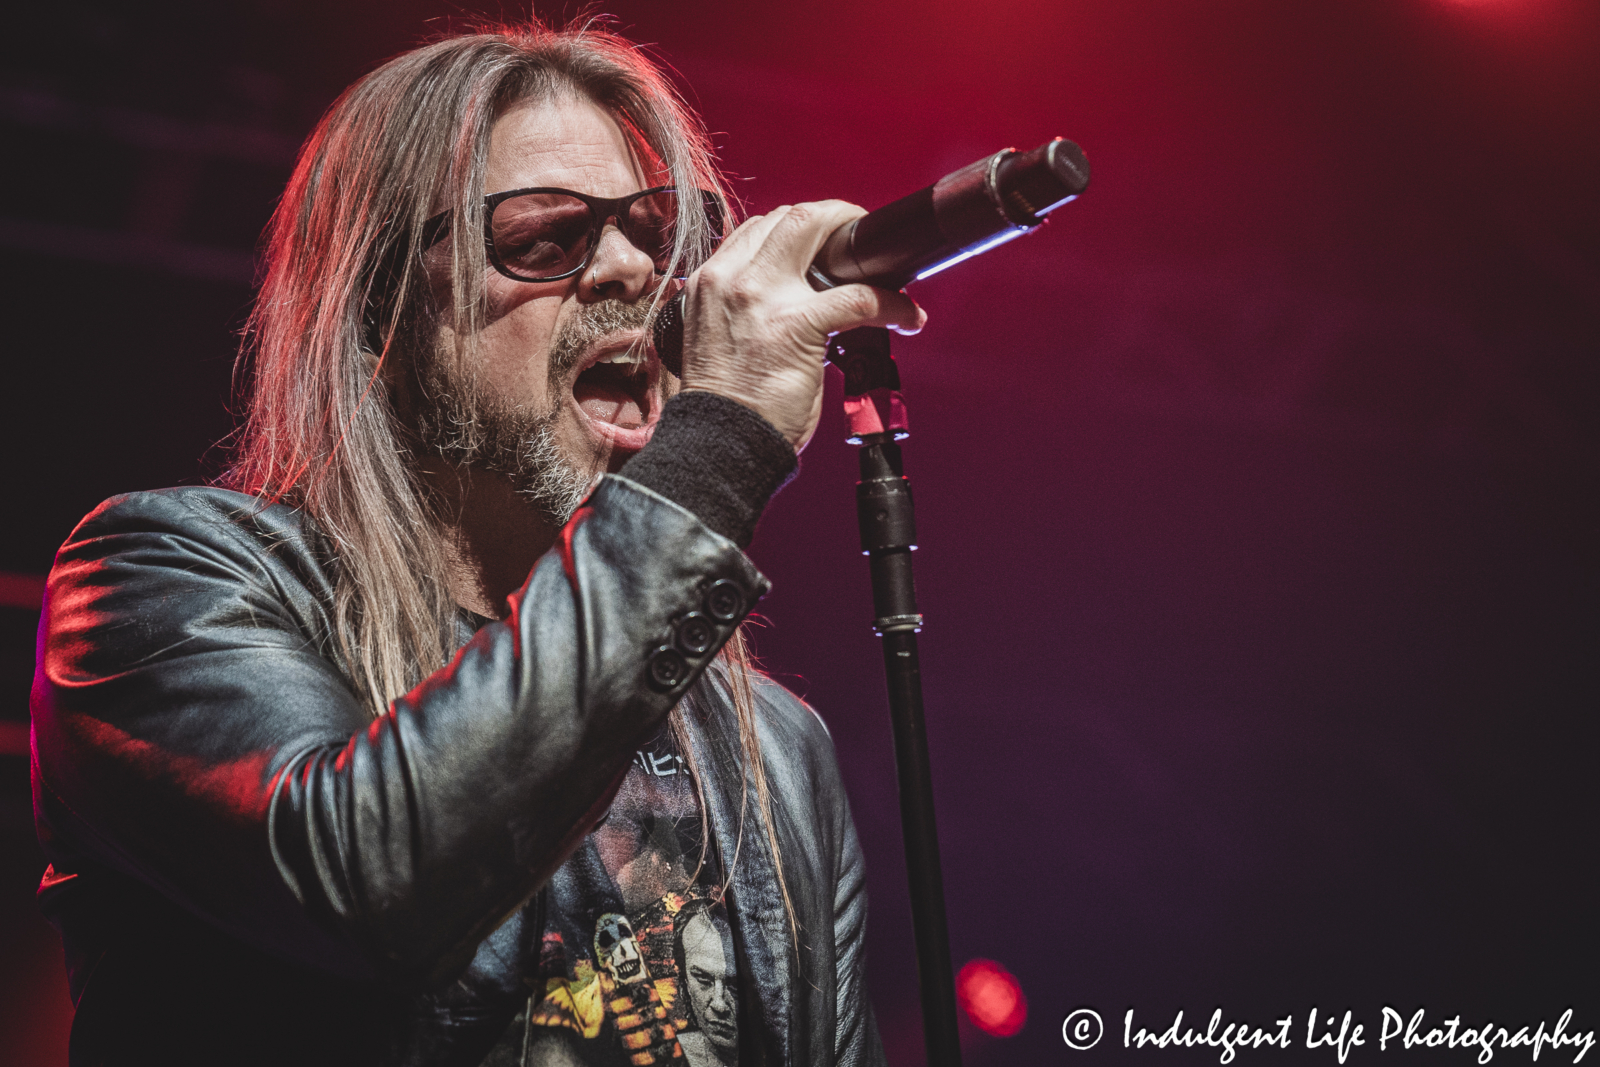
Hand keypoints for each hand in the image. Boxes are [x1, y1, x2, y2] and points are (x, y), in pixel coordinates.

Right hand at [676, 200, 926, 451]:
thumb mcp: (716, 337)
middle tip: (860, 239)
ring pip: (819, 232)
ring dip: (860, 248)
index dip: (799, 227)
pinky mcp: (797, 324)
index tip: (824, 241)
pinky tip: (906, 317)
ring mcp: (762, 297)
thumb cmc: (726, 403)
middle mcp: (731, 278)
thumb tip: (791, 297)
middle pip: (791, 216)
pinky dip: (892, 304)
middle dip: (836, 216)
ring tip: (884, 272)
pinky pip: (858, 297)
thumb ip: (743, 307)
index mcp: (711, 281)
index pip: (758, 227)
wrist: (721, 442)